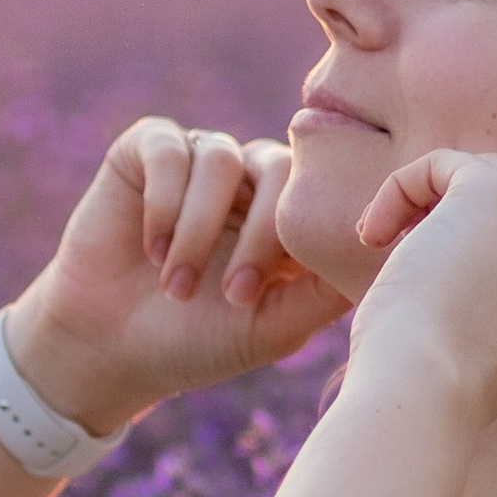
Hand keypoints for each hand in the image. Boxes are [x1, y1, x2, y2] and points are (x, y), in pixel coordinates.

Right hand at [10, 118, 345, 433]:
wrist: (108, 348)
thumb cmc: (197, 342)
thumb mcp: (274, 327)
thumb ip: (326, 291)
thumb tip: (389, 259)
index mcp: (284, 214)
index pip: (317, 192)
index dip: (293, 238)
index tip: (258, 295)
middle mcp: (247, 179)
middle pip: (278, 168)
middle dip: (255, 235)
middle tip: (230, 295)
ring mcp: (198, 161)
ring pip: (222, 159)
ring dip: (198, 229)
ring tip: (175, 286)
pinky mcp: (145, 152)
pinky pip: (169, 148)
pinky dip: (162, 202)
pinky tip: (150, 249)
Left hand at [343, 149, 496, 423]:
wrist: (427, 390)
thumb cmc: (442, 389)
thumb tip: (476, 260)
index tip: (451, 287)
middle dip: (481, 220)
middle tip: (426, 256)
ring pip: (492, 176)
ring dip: (438, 205)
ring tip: (392, 244)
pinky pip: (445, 164)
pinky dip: (402, 190)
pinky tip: (374, 233)